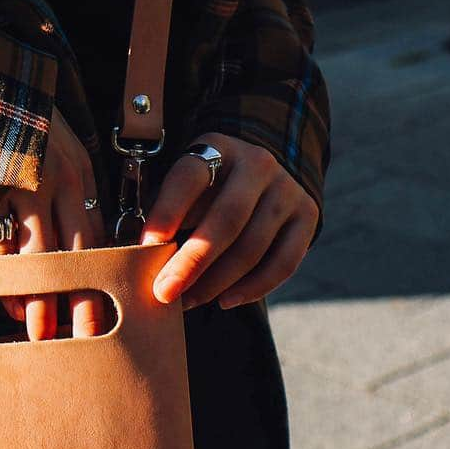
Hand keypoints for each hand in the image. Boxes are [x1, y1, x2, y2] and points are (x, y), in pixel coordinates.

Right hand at [0, 105, 107, 340]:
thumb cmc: (23, 129)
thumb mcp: (57, 155)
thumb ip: (66, 198)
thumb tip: (70, 254)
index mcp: (80, 176)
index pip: (98, 238)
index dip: (103, 279)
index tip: (110, 315)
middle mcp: (60, 182)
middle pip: (77, 252)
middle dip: (82, 299)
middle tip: (87, 340)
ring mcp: (26, 185)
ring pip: (39, 253)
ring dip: (40, 296)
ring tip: (41, 333)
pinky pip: (0, 238)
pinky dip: (4, 272)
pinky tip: (6, 298)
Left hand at [139, 133, 318, 309]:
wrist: (262, 173)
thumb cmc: (209, 186)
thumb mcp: (187, 184)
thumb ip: (168, 213)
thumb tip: (142, 257)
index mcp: (217, 148)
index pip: (189, 178)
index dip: (166, 213)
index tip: (145, 247)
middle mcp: (257, 164)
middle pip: (226, 219)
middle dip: (192, 262)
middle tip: (165, 292)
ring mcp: (286, 189)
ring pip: (253, 246)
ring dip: (217, 282)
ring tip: (190, 300)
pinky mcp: (307, 216)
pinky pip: (284, 262)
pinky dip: (254, 288)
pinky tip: (226, 300)